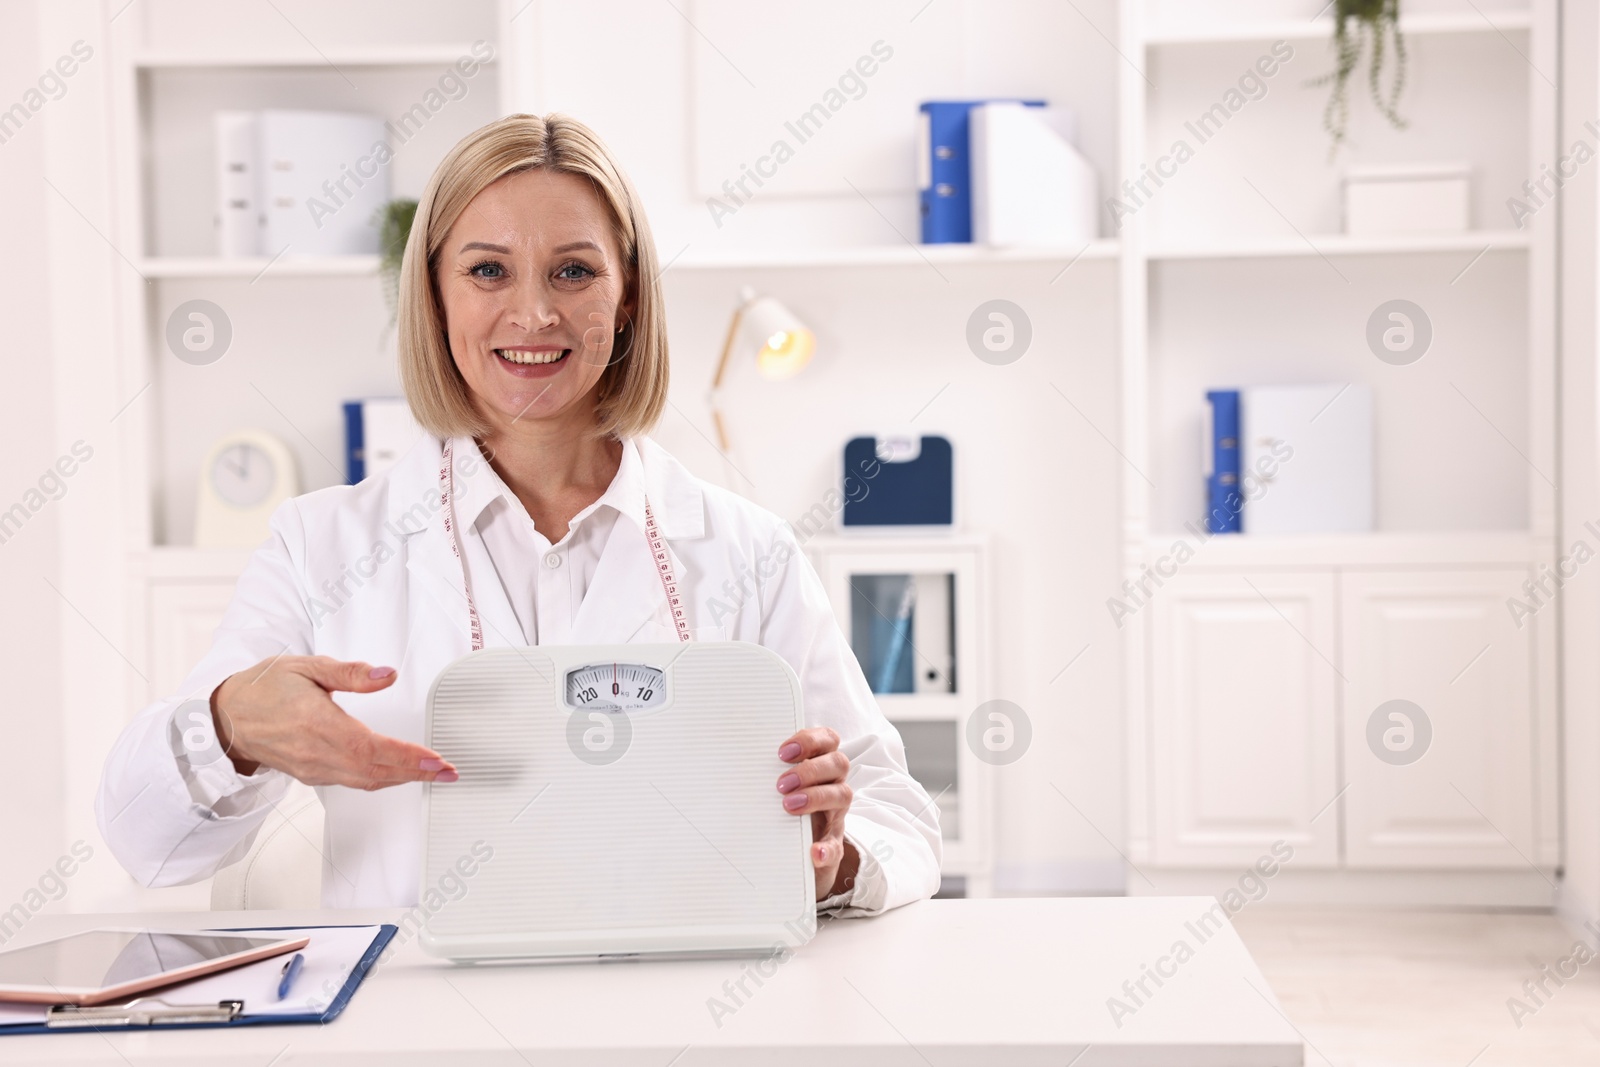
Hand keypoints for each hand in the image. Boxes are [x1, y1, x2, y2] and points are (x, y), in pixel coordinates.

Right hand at [210, 656, 456, 790]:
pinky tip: (400, 772)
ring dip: (402, 779)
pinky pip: (354, 782)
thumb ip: (350, 673)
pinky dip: (382, 779)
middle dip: (416, 773)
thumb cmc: (264, 688)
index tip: (435, 760)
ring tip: (433, 773)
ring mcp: (314, 768)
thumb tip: (387, 675)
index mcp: (316, 724)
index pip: (371, 748)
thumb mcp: (306, 666)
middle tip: (447, 771)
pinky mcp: (312, 775)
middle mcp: (316, 752)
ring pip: (366, 781)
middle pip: (375, 771)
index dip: (407, 758)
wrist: (227, 717)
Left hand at [776, 727, 858, 900]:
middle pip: (838, 763)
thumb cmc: (780, 807)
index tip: (782, 752)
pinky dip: (826, 848)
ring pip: (843, 795)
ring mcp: (836, 813)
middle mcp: (833, 784)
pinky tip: (814, 852)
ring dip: (816, 797)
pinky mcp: (833, 844)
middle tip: (781, 784)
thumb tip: (730, 766)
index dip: (809, 740)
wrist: (793, 852)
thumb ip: (765, 773)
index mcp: (820, 765)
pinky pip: (837, 845)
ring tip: (789, 806)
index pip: (828, 739)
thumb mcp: (776, 787)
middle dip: (809, 770)